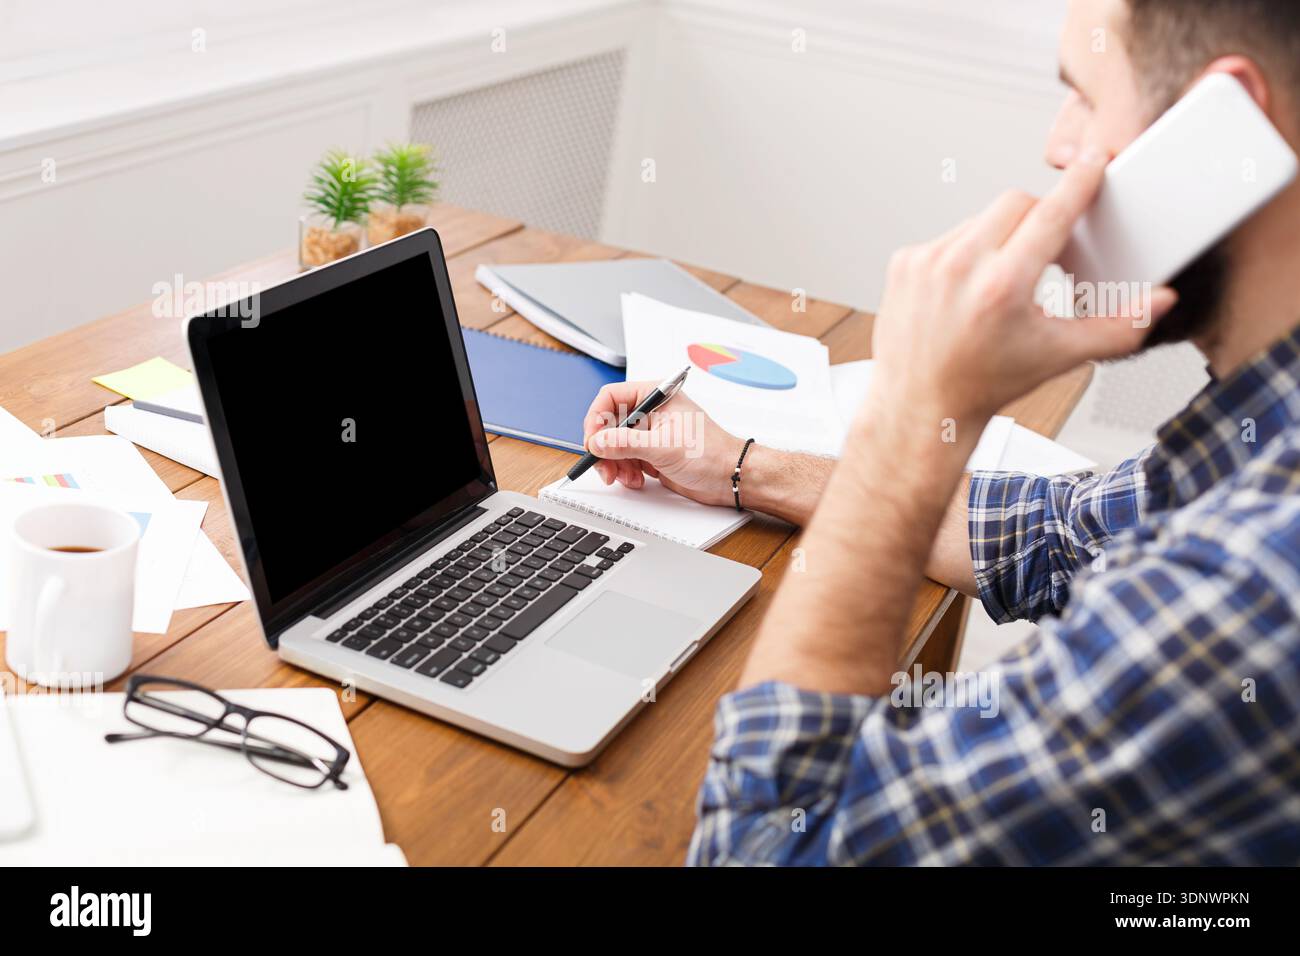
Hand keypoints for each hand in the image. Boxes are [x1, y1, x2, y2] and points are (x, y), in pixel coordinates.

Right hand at [581, 381, 744, 507]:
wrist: (730, 478)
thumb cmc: (712, 453)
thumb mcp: (665, 447)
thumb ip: (627, 444)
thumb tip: (599, 441)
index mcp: (656, 397)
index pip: (611, 397)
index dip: (596, 419)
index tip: (593, 441)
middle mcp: (651, 412)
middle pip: (609, 424)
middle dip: (604, 448)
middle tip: (604, 466)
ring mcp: (650, 434)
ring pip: (614, 445)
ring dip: (614, 463)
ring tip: (626, 477)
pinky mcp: (651, 453)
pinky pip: (625, 459)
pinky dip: (625, 471)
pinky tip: (637, 479)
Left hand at [866, 148, 1177, 424]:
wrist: (922, 404)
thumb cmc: (984, 383)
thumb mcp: (1059, 356)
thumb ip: (1119, 327)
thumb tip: (1160, 301)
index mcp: (1002, 285)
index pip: (1051, 214)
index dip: (1079, 184)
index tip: (1092, 163)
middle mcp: (959, 267)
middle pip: (1017, 203)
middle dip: (1038, 219)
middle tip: (1042, 254)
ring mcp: (926, 262)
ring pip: (981, 218)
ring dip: (999, 238)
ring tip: (998, 283)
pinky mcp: (904, 263)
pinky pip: (947, 236)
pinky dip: (964, 253)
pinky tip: (964, 290)